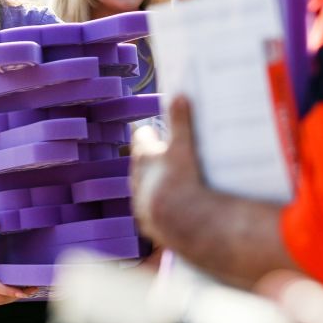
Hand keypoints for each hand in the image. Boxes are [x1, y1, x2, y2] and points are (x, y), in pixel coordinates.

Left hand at [131, 96, 207, 249]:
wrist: (184, 226)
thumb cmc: (182, 182)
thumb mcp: (184, 148)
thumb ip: (182, 122)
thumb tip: (180, 96)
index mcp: (144, 158)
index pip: (141, 138)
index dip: (148, 134)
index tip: (155, 131)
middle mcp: (138, 180)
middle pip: (141, 164)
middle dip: (152, 159)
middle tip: (167, 155)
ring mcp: (142, 203)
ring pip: (145, 189)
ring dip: (156, 186)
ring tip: (173, 185)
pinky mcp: (150, 224)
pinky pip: (153, 212)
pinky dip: (162, 209)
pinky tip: (175, 210)